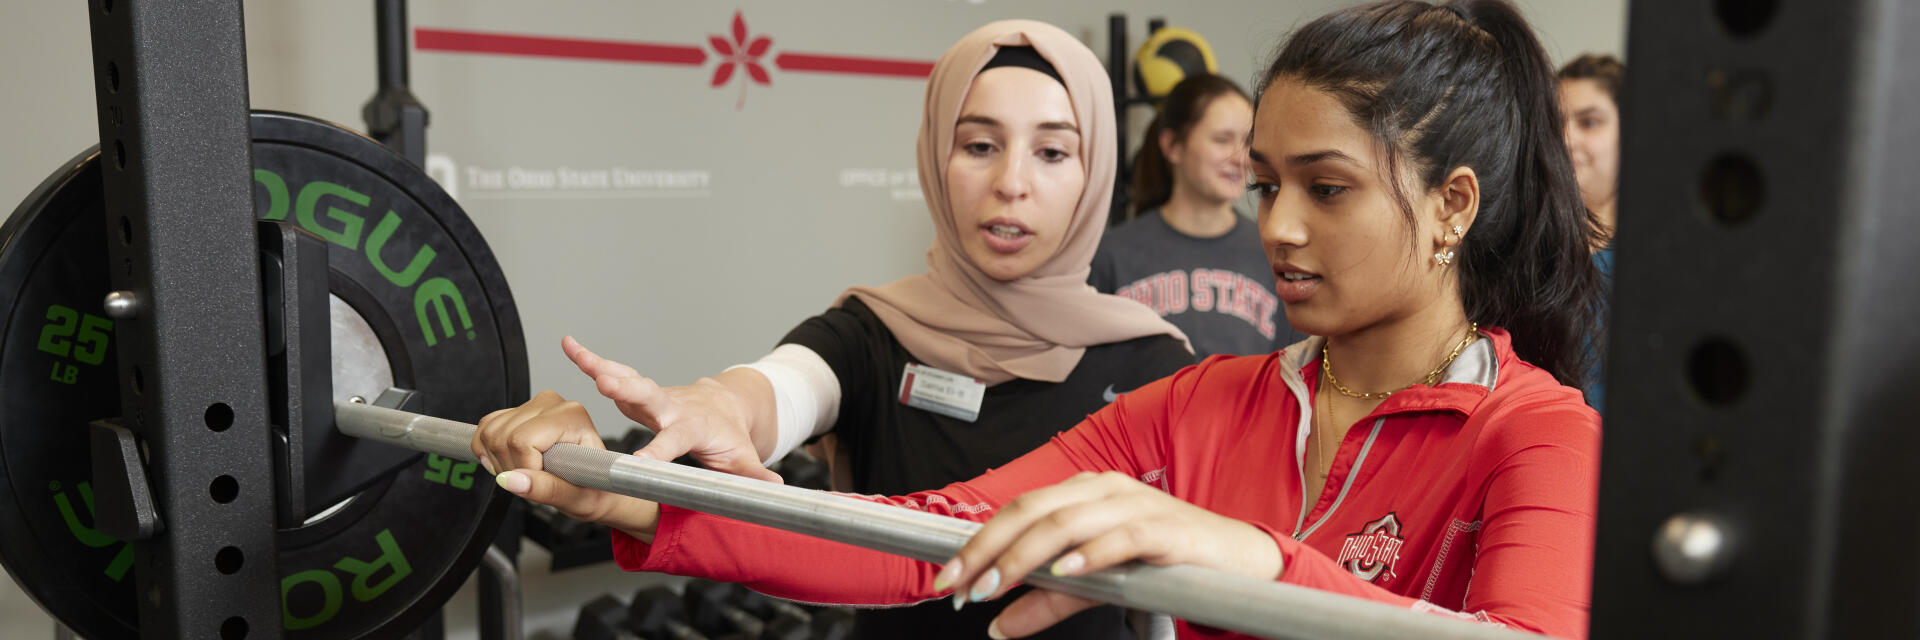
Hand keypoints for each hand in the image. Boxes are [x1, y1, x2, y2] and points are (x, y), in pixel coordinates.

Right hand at [472, 390, 660, 538]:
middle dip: (511, 469)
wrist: (593, 485)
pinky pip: (485, 429)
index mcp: (572, 416)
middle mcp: (552, 404)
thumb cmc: (593, 489)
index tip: (542, 481)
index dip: (525, 468)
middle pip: (502, 437)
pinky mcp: (516, 412)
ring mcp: (532, 405)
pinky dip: (489, 451)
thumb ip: (545, 489)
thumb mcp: (576, 498)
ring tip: (527, 472)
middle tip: (535, 481)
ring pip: (489, 433)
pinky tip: (511, 461)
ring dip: (499, 462)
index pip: (522, 440)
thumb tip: (510, 480)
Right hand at [562, 336, 782, 482]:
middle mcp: (671, 406)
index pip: (673, 441)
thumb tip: (775, 491)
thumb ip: (754, 476)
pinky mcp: (638, 392)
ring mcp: (653, 397)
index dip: (656, 454)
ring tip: (577, 353)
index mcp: (693, 426)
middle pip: (649, 396)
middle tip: (606, 383)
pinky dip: (591, 360)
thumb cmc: (728, 436)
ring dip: (601, 367)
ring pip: (628, 380)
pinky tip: (570, 345)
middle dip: (628, 390)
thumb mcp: (742, 459)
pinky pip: (614, 374)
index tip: (636, 465)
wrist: (724, 406)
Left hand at [935, 472, 1283, 638]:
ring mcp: (1134, 504)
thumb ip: (1050, 601)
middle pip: (1032, 509)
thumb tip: (999, 625)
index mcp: (1084, 492)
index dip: (978, 540)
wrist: (1239, 559)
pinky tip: (1065, 572)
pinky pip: (1120, 537)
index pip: (1018, 508)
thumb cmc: (1167, 561)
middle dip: (989, 547)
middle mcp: (1104, 489)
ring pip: (1066, 521)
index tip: (948, 576)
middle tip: (962, 584)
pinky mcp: (1164, 528)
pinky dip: (1088, 555)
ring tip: (999, 584)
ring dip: (1026, 556)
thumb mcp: (1099, 582)